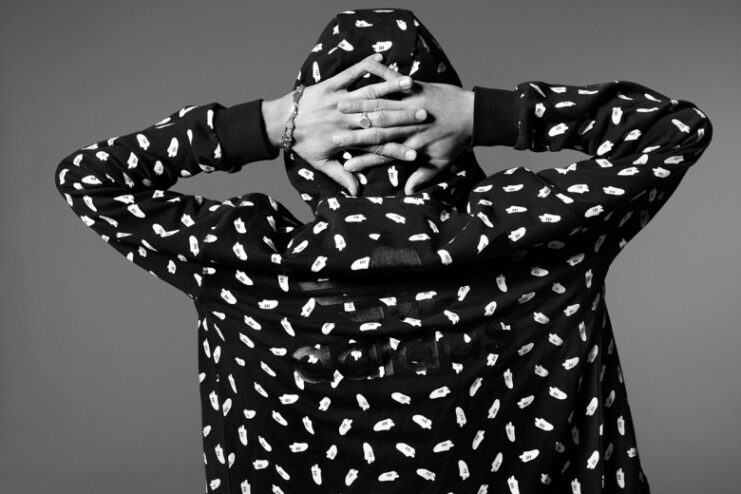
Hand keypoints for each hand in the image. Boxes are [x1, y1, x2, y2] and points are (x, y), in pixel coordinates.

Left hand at [262, 54, 426, 194]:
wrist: (280, 123)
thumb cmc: (302, 144)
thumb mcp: (321, 163)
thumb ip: (341, 175)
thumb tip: (356, 190)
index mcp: (346, 139)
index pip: (376, 146)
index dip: (396, 151)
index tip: (416, 155)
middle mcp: (345, 119)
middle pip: (380, 118)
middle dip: (403, 116)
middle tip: (425, 115)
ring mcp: (339, 100)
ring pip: (369, 93)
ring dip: (390, 87)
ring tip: (410, 83)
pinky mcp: (331, 85)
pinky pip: (350, 73)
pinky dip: (365, 65)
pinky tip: (380, 57)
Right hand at [336, 80, 474, 193]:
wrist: (475, 116)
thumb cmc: (457, 141)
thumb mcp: (441, 163)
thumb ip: (422, 176)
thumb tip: (408, 193)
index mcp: (412, 144)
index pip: (383, 155)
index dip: (364, 161)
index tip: (347, 166)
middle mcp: (409, 125)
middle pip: (376, 131)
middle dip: (352, 134)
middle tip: (332, 135)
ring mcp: (412, 104)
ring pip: (381, 106)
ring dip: (359, 105)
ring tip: (339, 105)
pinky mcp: (418, 88)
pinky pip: (396, 80)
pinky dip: (382, 73)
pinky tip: (366, 70)